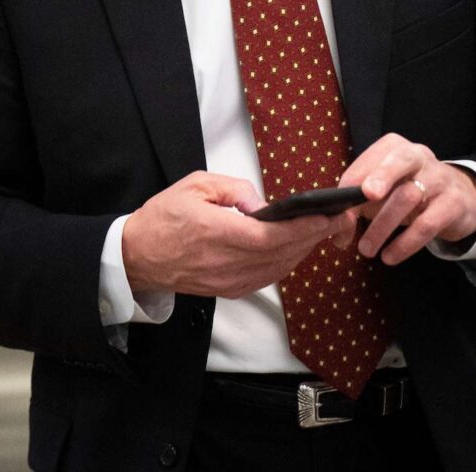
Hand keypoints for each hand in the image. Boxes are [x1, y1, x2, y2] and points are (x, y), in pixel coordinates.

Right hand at [122, 171, 353, 298]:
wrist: (138, 256)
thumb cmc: (164, 218)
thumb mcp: (195, 185)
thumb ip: (234, 190)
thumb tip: (263, 204)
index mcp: (215, 233)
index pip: (271, 236)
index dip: (303, 229)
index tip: (327, 216)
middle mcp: (224, 262)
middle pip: (281, 253)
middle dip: (314, 236)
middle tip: (338, 219)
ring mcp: (227, 281)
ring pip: (278, 268)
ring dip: (304, 250)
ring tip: (323, 231)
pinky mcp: (229, 290)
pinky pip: (267, 278)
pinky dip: (287, 263)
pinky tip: (298, 249)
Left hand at [334, 133, 475, 264]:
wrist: (461, 199)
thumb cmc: (410, 192)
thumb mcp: (385, 192)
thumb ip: (358, 206)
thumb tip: (337, 234)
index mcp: (395, 148)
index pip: (370, 160)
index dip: (351, 183)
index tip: (337, 210)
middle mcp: (419, 156)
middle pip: (400, 159)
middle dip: (381, 176)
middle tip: (365, 197)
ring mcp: (440, 178)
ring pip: (410, 196)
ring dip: (383, 225)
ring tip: (366, 249)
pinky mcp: (454, 204)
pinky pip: (427, 223)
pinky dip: (406, 242)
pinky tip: (390, 256)